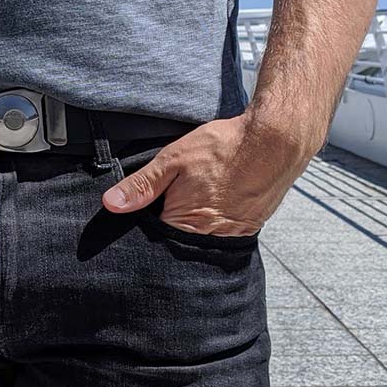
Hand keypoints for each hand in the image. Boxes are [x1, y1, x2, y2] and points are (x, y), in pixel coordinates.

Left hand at [101, 112, 317, 236]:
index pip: (154, 243)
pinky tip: (213, 200)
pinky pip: (222, 234)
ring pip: (201, 241)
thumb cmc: (223, 148)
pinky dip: (213, 222)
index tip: (142, 215)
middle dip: (169, 229)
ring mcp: (233, 235)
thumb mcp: (173, 160)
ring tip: (196, 198)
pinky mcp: (249, 227)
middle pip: (178, 246)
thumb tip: (111, 205)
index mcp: (187, 225)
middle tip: (173, 200)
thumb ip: (142, 185)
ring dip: (193, 226)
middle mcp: (211, 239)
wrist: (275, 140)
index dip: (144, 230)